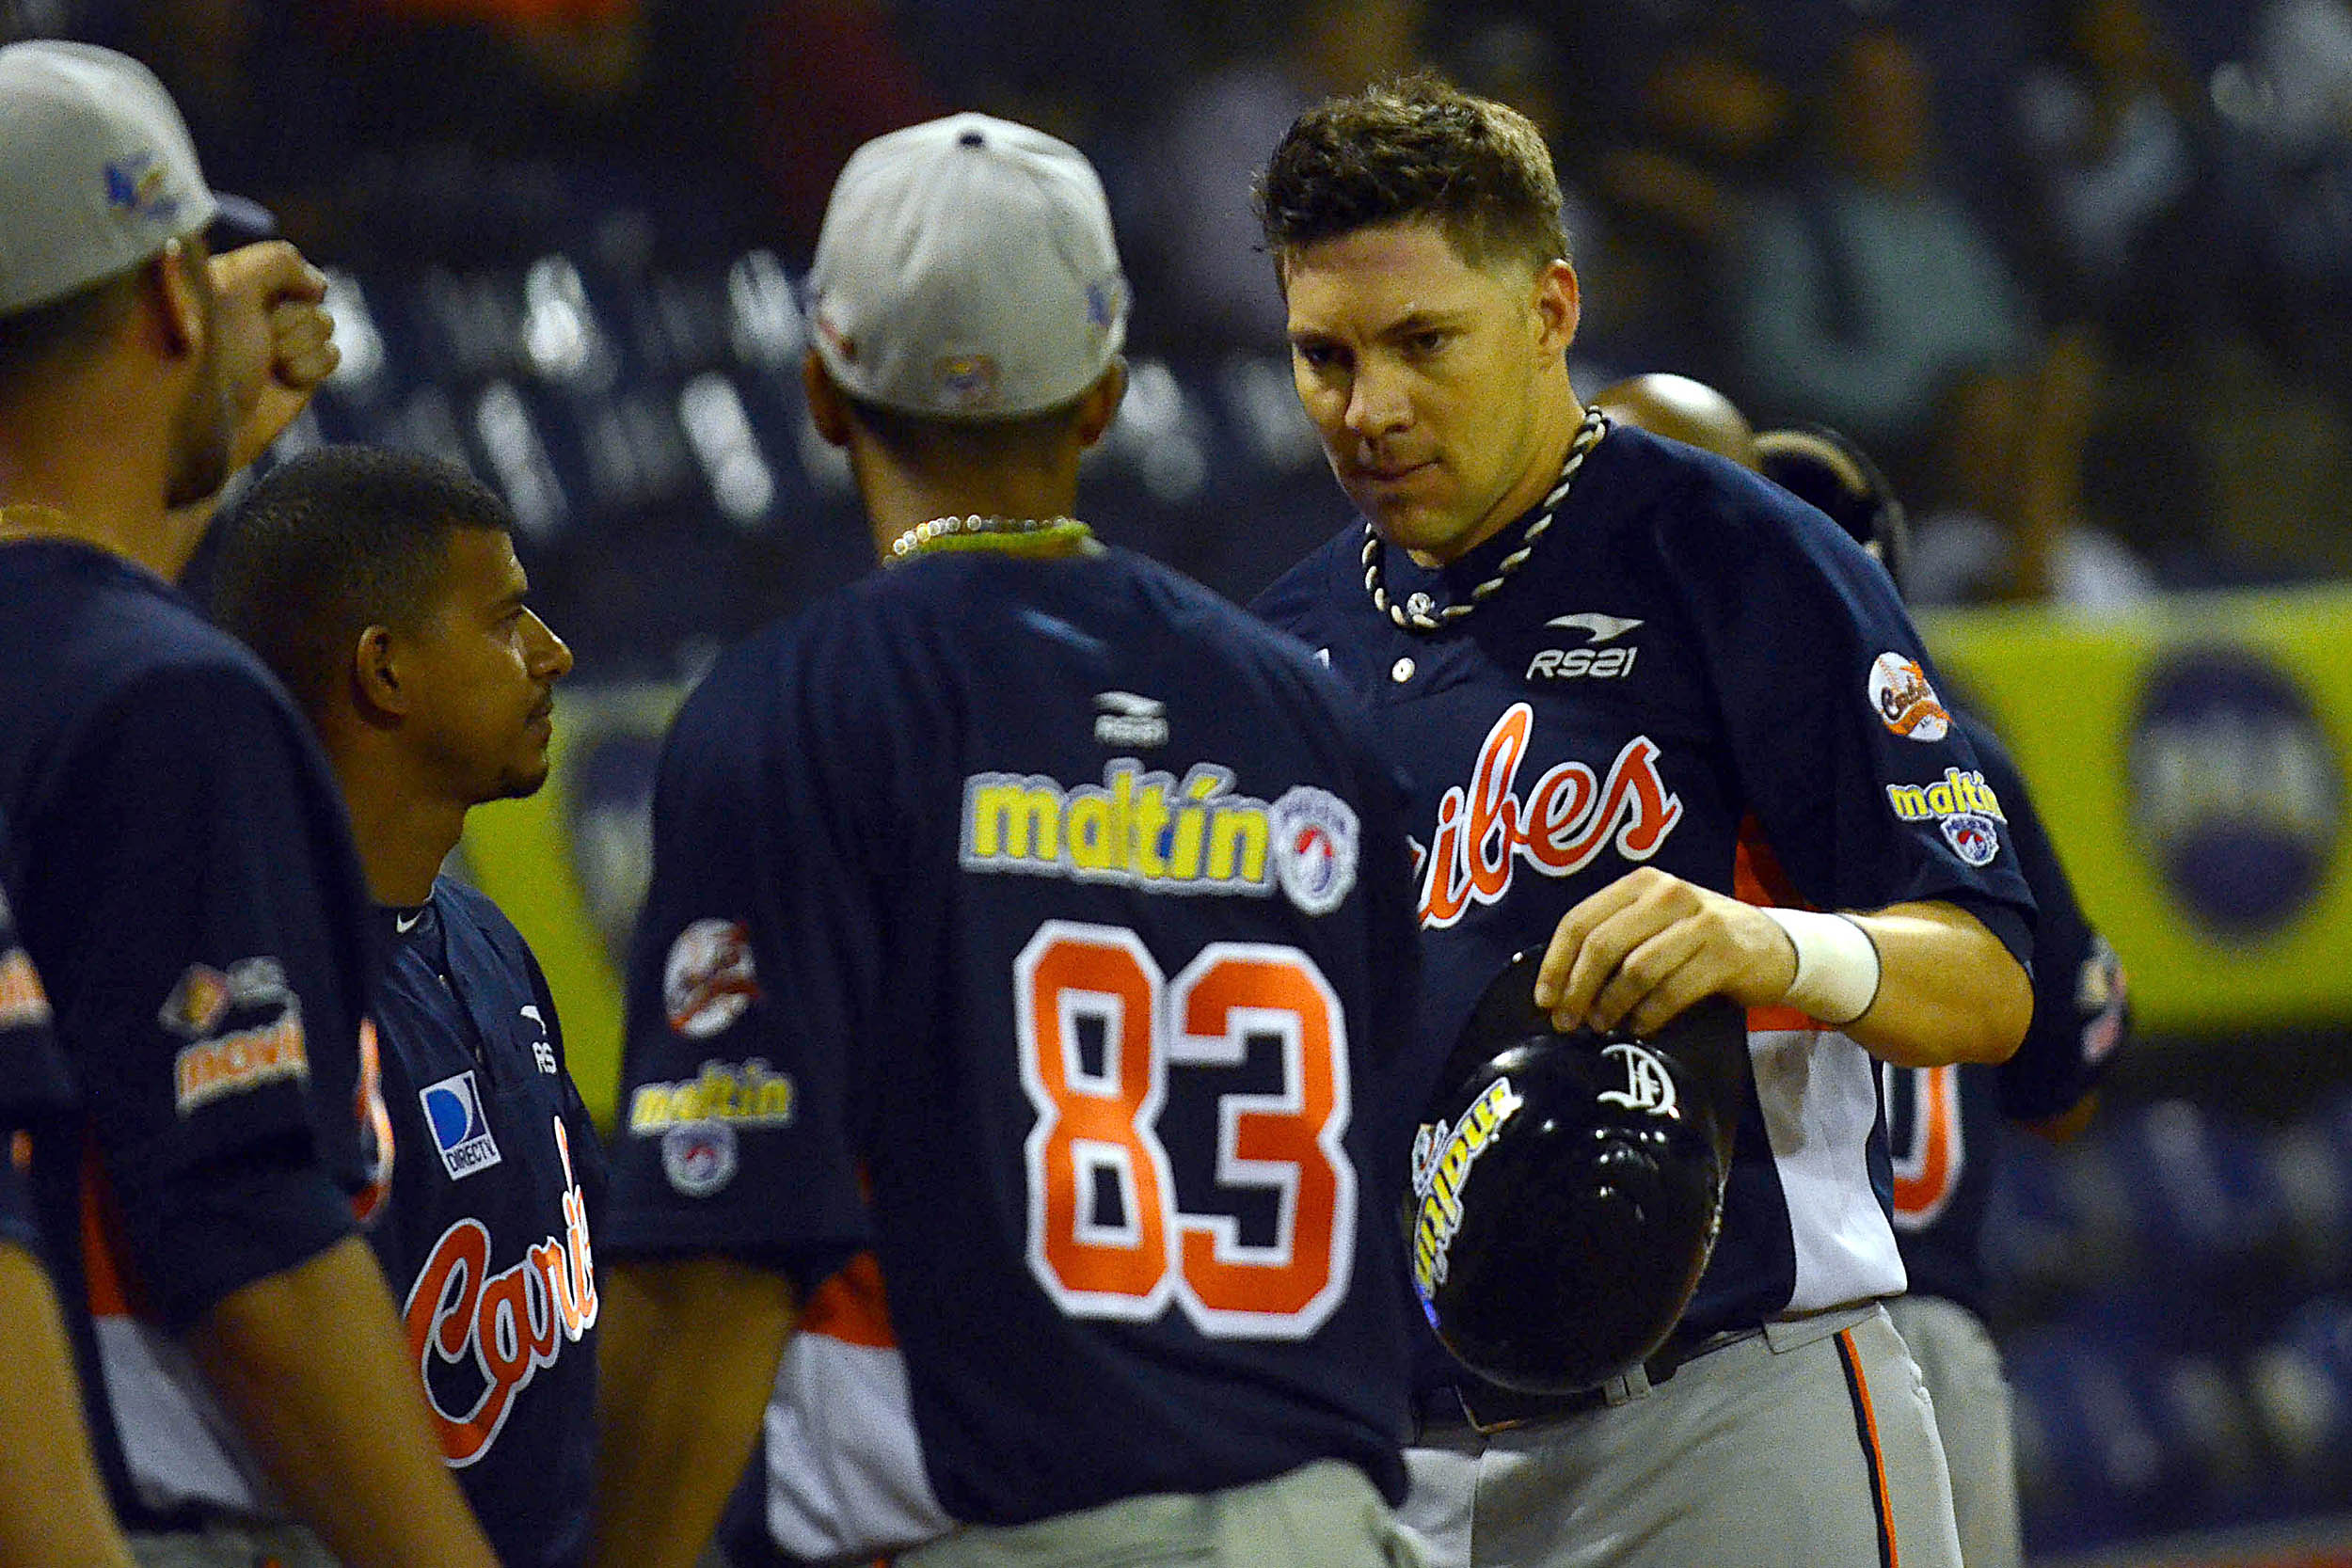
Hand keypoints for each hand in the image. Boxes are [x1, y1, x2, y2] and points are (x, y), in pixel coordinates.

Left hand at [207, 241, 338, 474]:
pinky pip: (331, 355)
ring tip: (267, 364)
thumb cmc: (205, 351)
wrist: (203, 426)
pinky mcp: (295, 377)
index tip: (252, 301)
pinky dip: (311, 367)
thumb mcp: (233, 285)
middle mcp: (252, 309)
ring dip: (299, 344)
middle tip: (256, 340)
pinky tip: (284, 380)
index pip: (284, 263)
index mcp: (228, 279)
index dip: (279, 283)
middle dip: (289, 318)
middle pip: (309, 294)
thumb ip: (279, 262)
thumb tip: (318, 285)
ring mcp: (275, 344)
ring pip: (323, 323)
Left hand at [1531, 867, 1795, 1036]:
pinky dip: (1648, 1015)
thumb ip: (1614, 940)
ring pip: (1636, 970)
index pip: (1580, 920)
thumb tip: (1560, 989)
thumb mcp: (1656, 923)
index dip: (1556, 963)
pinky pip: (1672, 991)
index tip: (1544, 1000)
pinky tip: (1640, 1027)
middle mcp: (1668, 893)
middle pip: (1603, 945)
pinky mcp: (1726, 954)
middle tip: (1568, 1022)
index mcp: (1641, 883)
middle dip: (1577, 989)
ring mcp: (1700, 921)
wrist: (1773, 946)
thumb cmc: (1698, 939)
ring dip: (1612, 1005)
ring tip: (1603, 1025)